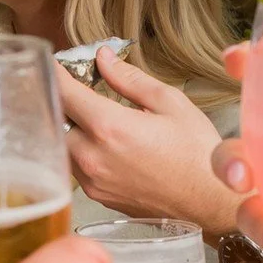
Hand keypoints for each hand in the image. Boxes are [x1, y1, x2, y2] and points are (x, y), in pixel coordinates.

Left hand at [60, 46, 233, 240]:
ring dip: (73, 128)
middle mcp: (93, 156)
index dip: (54, 72)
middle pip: (56, 119)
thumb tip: (104, 59)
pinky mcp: (98, 196)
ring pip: (63, 144)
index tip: (52, 62)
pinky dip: (83, 150)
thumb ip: (130, 79)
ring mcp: (92, 180)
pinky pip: (76, 166)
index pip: (63, 91)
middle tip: (79, 89)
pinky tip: (107, 144)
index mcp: (110, 127)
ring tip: (96, 117)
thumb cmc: (198, 155)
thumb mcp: (171, 104)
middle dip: (64, 102)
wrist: (211, 203)